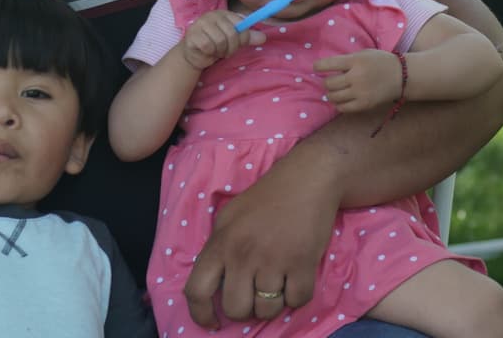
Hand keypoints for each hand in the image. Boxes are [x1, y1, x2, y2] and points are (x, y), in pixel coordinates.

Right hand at [180, 10, 264, 68]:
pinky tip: (207, 51)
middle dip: (231, 47)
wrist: (195, 54)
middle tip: (225, 51)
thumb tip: (264, 38)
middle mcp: (211, 15)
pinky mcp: (193, 35)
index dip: (242, 38)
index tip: (237, 44)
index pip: (241, 24)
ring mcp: (200, 24)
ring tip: (216, 51)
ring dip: (220, 51)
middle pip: (232, 33)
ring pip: (220, 41)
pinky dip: (210, 53)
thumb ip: (247, 37)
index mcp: (223, 14)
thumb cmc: (215, 45)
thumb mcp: (233, 41)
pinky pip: (208, 46)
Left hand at [186, 159, 339, 326]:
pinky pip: (297, 302)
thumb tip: (213, 284)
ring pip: (267, 310)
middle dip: (245, 309)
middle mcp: (242, 254)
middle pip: (235, 309)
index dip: (200, 315)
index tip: (211, 323)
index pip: (196, 290)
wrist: (306, 180)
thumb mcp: (229, 218)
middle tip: (253, 294)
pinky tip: (295, 277)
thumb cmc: (266, 197)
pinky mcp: (302, 265)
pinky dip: (297, 296)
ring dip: (272, 304)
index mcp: (220, 242)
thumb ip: (219, 249)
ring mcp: (273, 261)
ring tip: (276, 283)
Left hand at [315, 49, 402, 112]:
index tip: (316, 68)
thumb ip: (346, 60)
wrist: (402, 76)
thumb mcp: (363, 54)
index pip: (328, 64)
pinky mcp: (365, 104)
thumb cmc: (380, 62)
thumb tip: (327, 68)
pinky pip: (343, 108)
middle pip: (329, 83)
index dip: (318, 67)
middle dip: (326, 82)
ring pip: (333, 96)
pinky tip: (340, 100)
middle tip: (330, 81)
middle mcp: (357, 77)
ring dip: (330, 93)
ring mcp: (361, 92)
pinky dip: (338, 104)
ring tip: (334, 91)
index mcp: (355, 61)